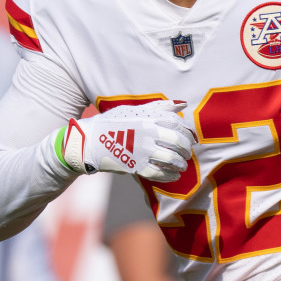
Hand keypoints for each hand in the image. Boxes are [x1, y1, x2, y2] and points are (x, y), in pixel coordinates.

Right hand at [62, 100, 195, 181]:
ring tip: (182, 165)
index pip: (176, 123)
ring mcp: (142, 150)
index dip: (187, 132)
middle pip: (177, 141)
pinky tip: (174, 175)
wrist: (88, 141)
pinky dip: (170, 175)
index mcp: (147, 118)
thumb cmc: (112, 124)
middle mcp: (147, 133)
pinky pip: (159, 173)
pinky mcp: (135, 166)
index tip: (191, 138)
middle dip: (187, 148)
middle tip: (188, 153)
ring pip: (171, 158)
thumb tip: (182, 104)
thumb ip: (159, 108)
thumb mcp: (133, 110)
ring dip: (181, 163)